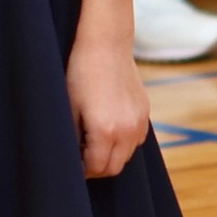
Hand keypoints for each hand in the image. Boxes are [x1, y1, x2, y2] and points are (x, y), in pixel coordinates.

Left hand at [66, 28, 151, 180]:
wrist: (106, 44)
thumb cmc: (81, 73)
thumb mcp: (70, 108)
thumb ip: (74, 138)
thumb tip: (73, 158)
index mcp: (105, 130)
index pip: (97, 168)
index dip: (82, 171)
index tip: (72, 167)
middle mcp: (127, 130)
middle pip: (114, 167)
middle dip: (97, 168)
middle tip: (81, 159)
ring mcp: (139, 121)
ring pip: (127, 155)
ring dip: (112, 156)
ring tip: (94, 144)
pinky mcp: (145, 112)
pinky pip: (136, 139)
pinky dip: (123, 143)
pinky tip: (109, 130)